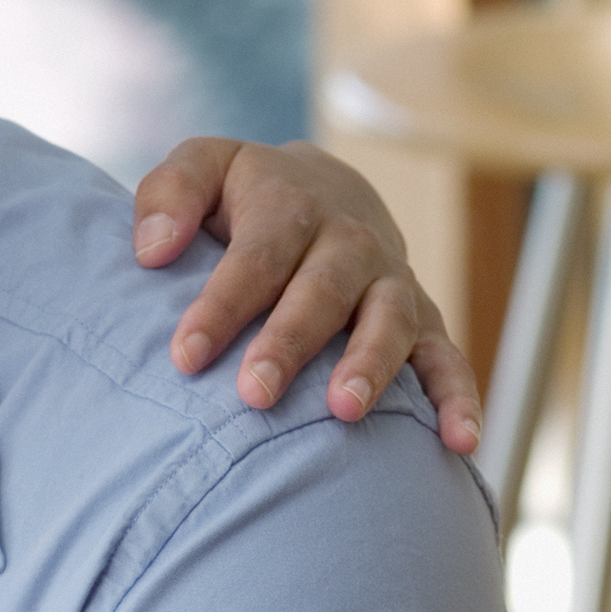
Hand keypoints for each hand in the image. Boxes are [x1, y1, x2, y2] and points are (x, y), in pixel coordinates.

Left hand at [133, 139, 485, 451]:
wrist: (326, 188)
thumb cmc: (245, 195)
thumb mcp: (204, 169)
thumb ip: (168, 196)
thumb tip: (151, 251)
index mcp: (292, 203)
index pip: (257, 255)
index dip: (222, 304)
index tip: (186, 356)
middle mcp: (350, 240)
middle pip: (323, 290)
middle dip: (290, 341)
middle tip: (254, 394)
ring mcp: (391, 280)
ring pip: (390, 320)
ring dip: (371, 366)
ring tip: (343, 413)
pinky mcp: (422, 319)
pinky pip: (446, 357)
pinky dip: (458, 398)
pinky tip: (459, 443)